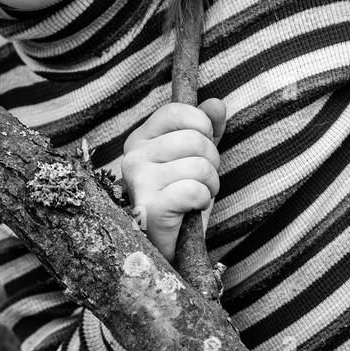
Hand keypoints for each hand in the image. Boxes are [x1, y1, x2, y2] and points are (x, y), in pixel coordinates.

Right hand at [120, 98, 225, 261]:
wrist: (172, 247)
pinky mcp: (148, 208)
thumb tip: (217, 104)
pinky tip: (190, 210)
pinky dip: (202, 201)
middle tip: (201, 181)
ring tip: (196, 196)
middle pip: (195, 139)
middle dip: (212, 162)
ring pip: (198, 166)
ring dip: (210, 185)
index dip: (202, 127)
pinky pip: (193, 190)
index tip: (203, 146)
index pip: (176, 111)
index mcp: (140, 138)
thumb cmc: (183, 199)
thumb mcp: (197, 157)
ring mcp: (137, 182)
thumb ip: (207, 128)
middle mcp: (132, 156)